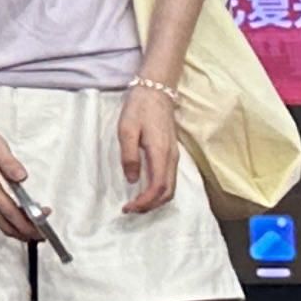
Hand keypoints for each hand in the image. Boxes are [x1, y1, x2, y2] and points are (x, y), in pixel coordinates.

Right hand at [0, 99, 44, 245]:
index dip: (27, 223)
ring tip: (36, 227)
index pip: (9, 212)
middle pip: (3, 224)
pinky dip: (8, 219)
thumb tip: (23, 178)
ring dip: (16, 227)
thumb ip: (9, 163)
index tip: (43, 229)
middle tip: (43, 235)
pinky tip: (20, 214)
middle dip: (23, 232)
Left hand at [116, 81, 182, 215]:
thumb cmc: (139, 109)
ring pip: (171, 188)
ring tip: (136, 203)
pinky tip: (145, 190)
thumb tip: (132, 179)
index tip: (127, 207)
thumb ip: (129, 155)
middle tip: (130, 209)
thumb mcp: (127, 129)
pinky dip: (159, 191)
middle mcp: (172, 158)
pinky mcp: (172, 154)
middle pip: (167, 193)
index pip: (157, 188)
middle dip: (150, 206)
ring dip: (155, 200)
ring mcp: (174, 157)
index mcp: (161, 154)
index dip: (144, 202)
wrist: (156, 91)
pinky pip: (169, 179)